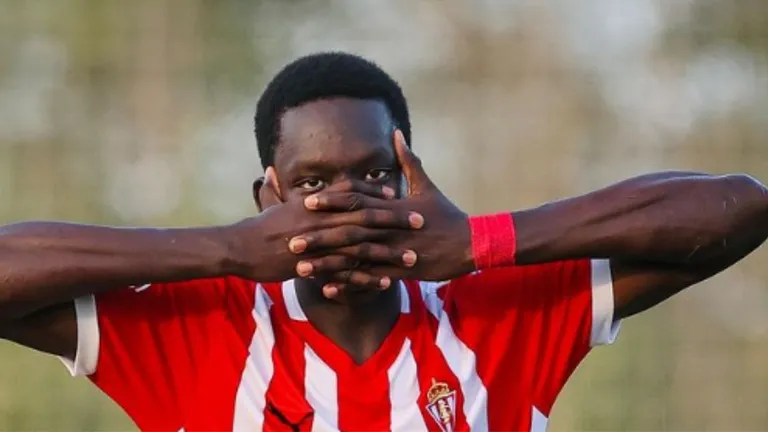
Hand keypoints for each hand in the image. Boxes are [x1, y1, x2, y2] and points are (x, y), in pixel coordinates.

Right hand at [222, 179, 422, 286]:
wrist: (239, 249)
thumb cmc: (257, 227)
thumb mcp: (271, 204)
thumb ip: (279, 189)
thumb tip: (272, 171)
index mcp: (316, 205)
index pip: (352, 194)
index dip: (375, 193)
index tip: (397, 191)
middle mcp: (322, 221)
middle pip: (365, 218)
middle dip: (394, 220)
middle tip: (420, 221)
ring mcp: (320, 244)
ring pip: (361, 248)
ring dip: (388, 252)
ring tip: (411, 258)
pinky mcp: (316, 267)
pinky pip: (347, 273)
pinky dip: (368, 277)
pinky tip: (387, 282)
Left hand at [295, 129, 473, 293]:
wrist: (471, 243)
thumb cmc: (447, 214)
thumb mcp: (427, 185)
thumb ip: (408, 161)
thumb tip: (397, 134)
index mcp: (393, 206)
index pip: (357, 200)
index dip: (331, 200)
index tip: (306, 201)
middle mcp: (390, 228)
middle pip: (348, 230)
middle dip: (319, 235)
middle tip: (291, 239)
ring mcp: (394, 251)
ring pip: (355, 258)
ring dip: (327, 263)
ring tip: (300, 268)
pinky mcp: (401, 271)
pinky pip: (369, 279)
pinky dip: (348, 284)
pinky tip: (326, 288)